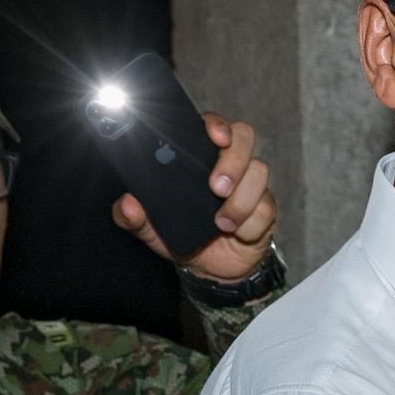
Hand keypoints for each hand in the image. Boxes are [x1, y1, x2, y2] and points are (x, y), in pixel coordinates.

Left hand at [117, 110, 278, 282]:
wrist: (209, 268)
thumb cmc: (182, 234)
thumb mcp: (150, 227)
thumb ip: (133, 216)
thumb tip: (128, 204)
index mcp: (200, 156)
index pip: (213, 125)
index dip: (217, 125)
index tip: (215, 136)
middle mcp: (229, 163)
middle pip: (244, 137)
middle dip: (233, 160)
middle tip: (217, 187)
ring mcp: (250, 184)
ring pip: (259, 172)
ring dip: (241, 199)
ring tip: (222, 223)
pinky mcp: (264, 209)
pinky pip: (266, 208)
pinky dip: (250, 224)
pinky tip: (236, 233)